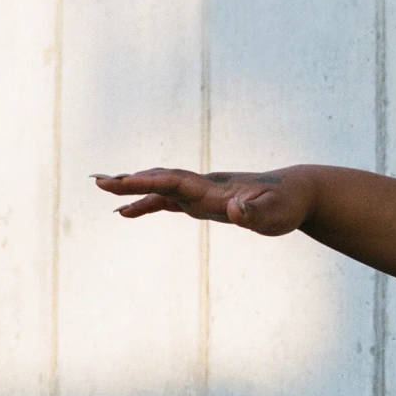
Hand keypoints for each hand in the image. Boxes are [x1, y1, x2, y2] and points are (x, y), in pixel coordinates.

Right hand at [93, 167, 313, 236]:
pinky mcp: (206, 203)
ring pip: (162, 187)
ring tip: (102, 188)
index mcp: (215, 190)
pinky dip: (147, 204)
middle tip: (98, 182)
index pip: (172, 182)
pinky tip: (128, 212)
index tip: (115, 182)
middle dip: (130, 182)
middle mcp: (204, 188)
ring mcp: (203, 194)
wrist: (298, 193)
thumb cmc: (288, 205)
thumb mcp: (276, 214)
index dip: (144, 182)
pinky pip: (169, 201)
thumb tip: (234, 210)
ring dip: (133, 188)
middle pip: (161, 180)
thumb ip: (254, 214)